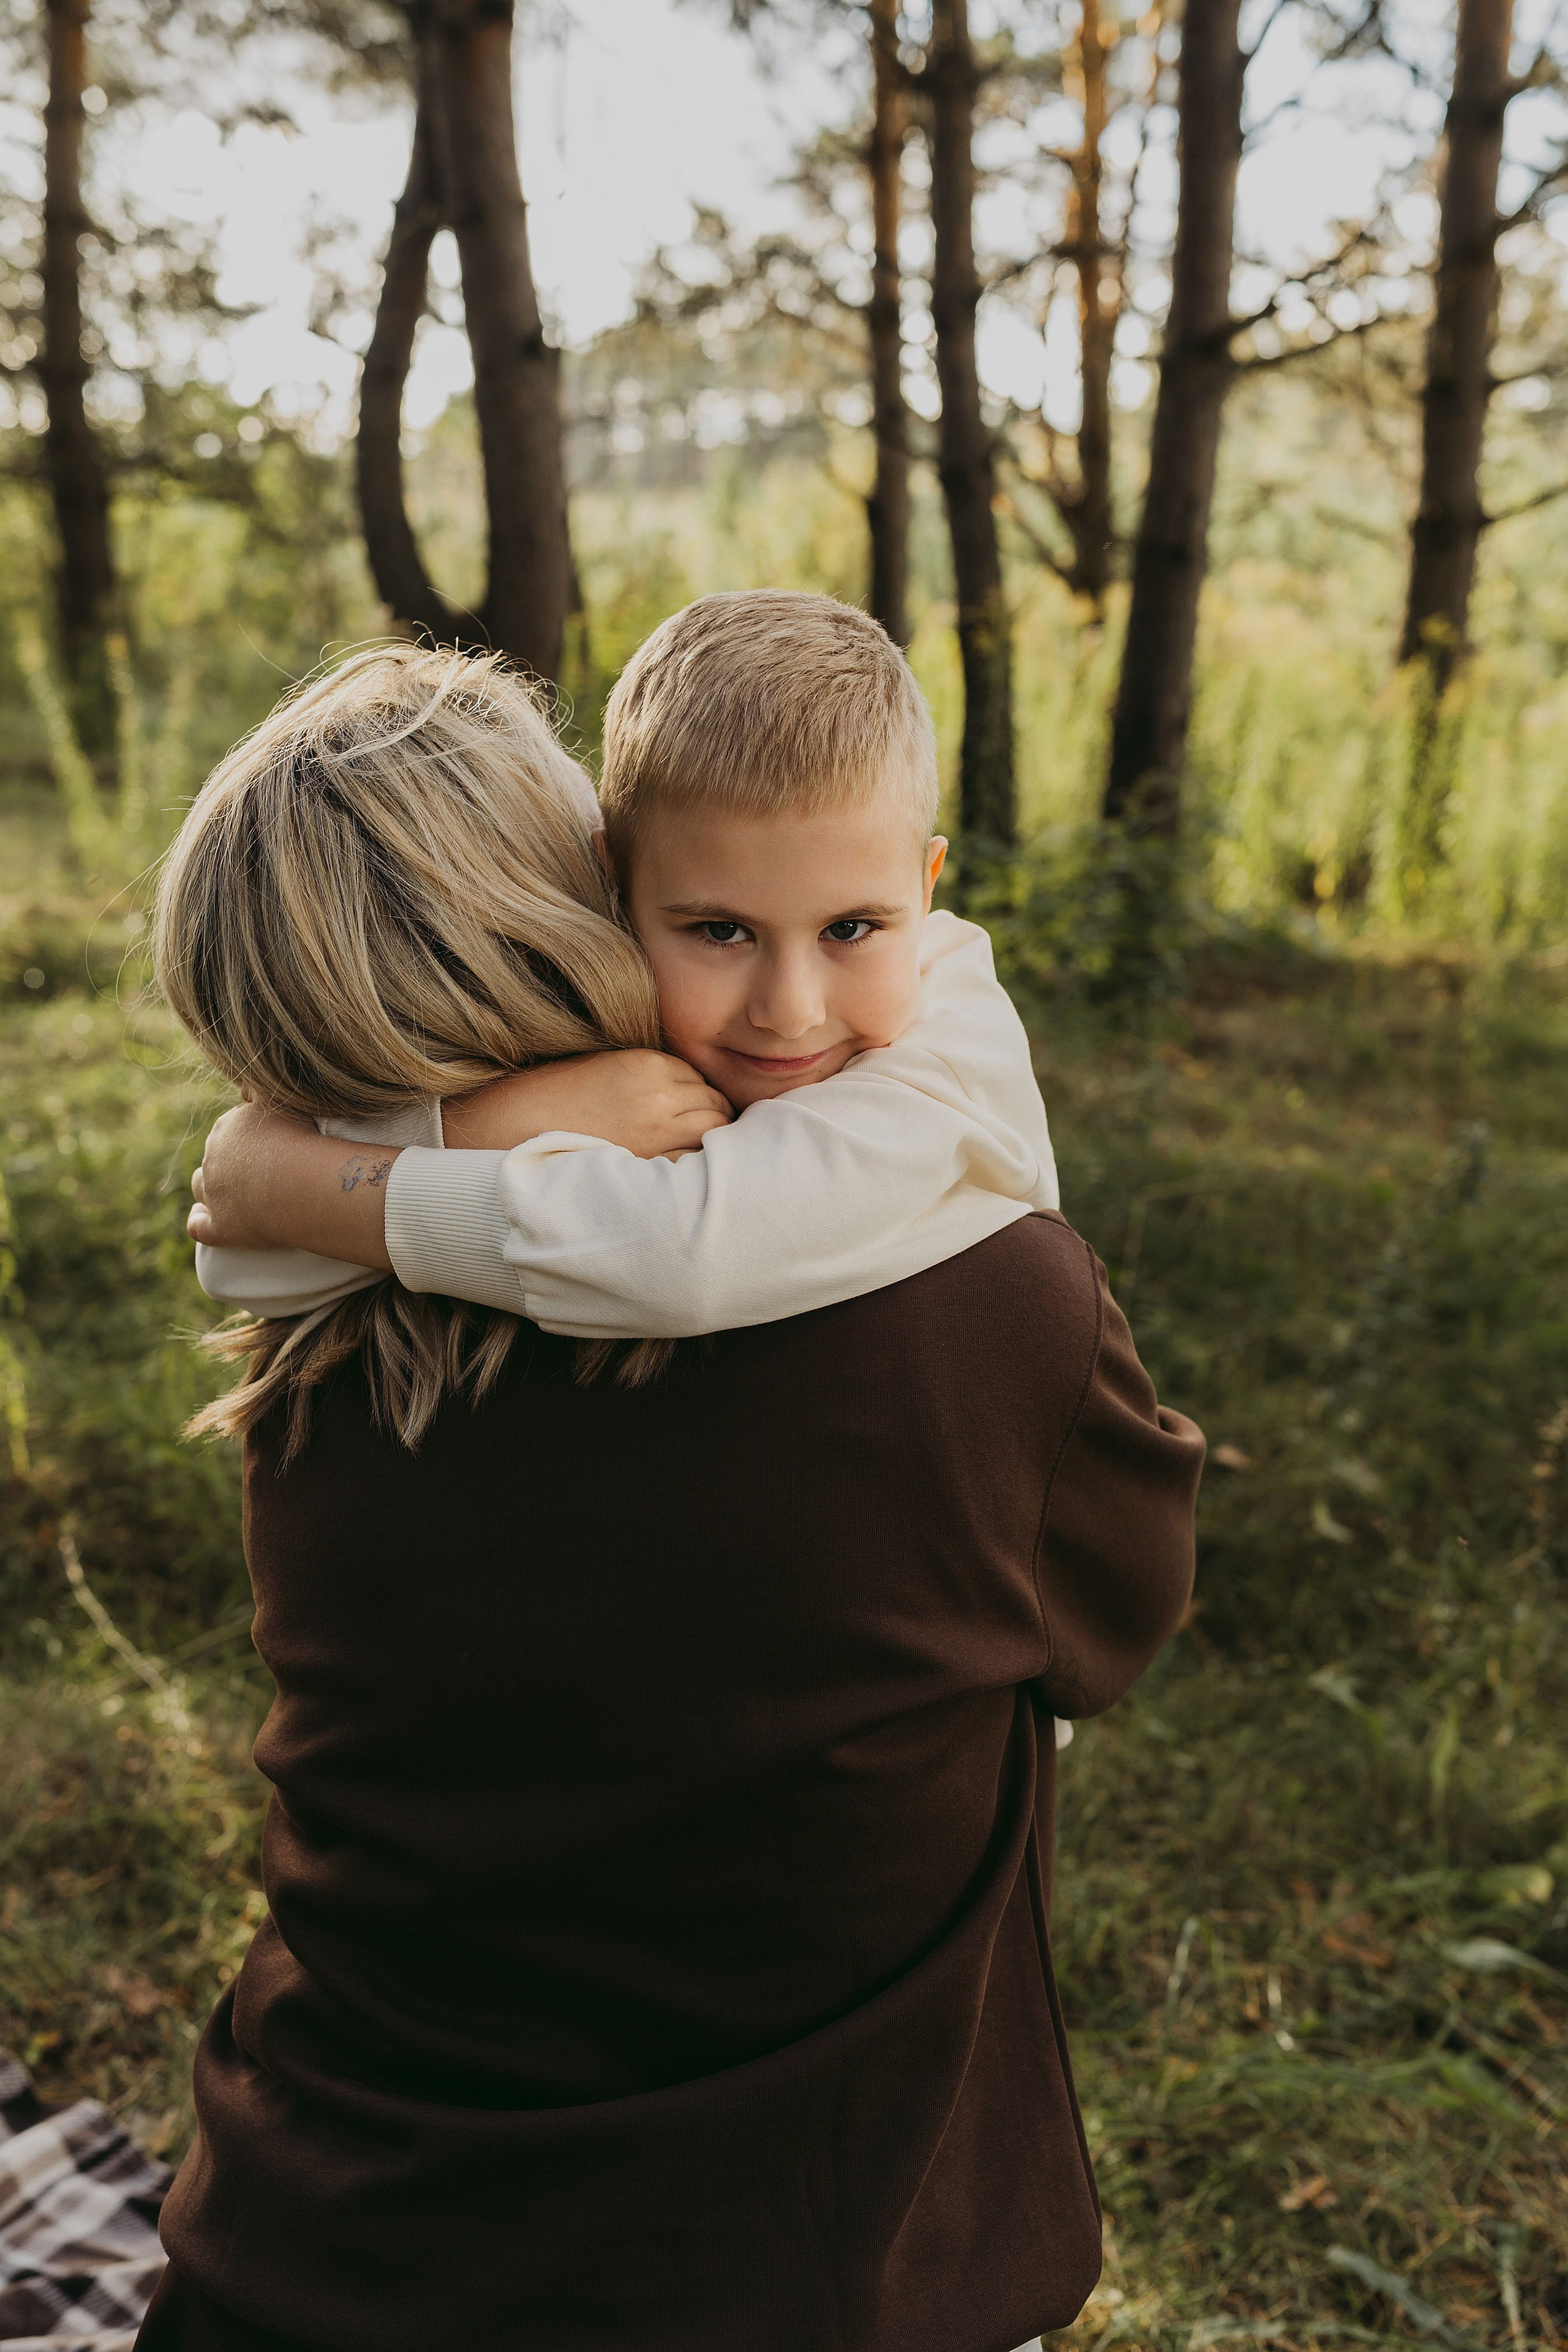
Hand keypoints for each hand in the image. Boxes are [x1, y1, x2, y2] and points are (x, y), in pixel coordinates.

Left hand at [189, 1101, 335, 1250]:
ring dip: (210, 1187)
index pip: (228, 1131)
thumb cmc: (299, 1139)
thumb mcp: (282, 1101)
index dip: (244, 1139)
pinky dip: (197, 1220)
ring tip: (225, 1191)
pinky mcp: (221, 1226)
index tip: (263, 1146)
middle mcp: (213, 1160)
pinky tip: (200, 1216)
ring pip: (202, 1186)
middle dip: (229, 1162)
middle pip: (215, 1157)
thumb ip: (261, 1090)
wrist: (302, 1182)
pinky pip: (199, 1226)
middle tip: (257, 1171)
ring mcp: (215, 1194)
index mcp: (227, 1129)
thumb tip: (245, 1088)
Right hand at [442, 1051, 732, 1159]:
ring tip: (696, 1154)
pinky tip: (685, 1175)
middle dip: (712, 1117)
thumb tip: (682, 1094)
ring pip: (713, 1132)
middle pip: (714, 1104)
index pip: (698, 1077)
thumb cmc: (551, 1099)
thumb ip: (646, 1077)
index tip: (688, 1110)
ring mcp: (657, 1133)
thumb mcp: (602, 1069)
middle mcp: (659, 1095)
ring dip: (710, 1141)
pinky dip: (696, 1167)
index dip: (695, 1095)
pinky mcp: (647, 1165)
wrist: (510, 1130)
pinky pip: (693, 1164)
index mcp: (646, 1065)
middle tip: (701, 1135)